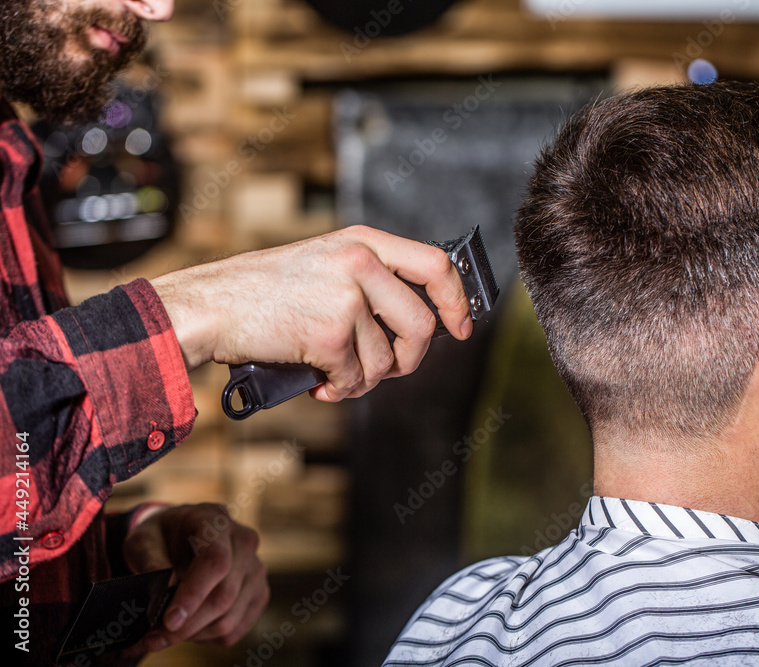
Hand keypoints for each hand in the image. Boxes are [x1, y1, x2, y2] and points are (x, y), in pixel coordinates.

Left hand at [122, 503, 268, 649]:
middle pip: (224, 596)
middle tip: (153, 639)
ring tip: (164, 634)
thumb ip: (150, 562)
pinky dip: (207, 638)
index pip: (215, 561)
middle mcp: (244, 542)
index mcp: (216, 521)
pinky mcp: (259, 593)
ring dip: (193, 635)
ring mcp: (256, 569)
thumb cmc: (161, 537)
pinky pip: (235, 630)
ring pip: (229, 619)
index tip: (169, 621)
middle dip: (187, 625)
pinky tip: (188, 627)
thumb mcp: (143, 540)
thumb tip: (163, 594)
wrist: (181, 536)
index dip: (194, 594)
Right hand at [151, 225, 472, 400]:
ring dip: (364, 379)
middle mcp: (360, 263)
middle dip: (409, 359)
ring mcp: (346, 298)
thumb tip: (415, 323)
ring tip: (334, 373)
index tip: (461, 326)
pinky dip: (339, 389)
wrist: (211, 305)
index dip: (456, 300)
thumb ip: (368, 281)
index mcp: (362, 242)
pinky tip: (318, 381)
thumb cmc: (262, 292)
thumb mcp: (324, 264)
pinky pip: (355, 379)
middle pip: (421, 325)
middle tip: (387, 369)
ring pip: (386, 360)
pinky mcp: (330, 335)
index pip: (435, 265)